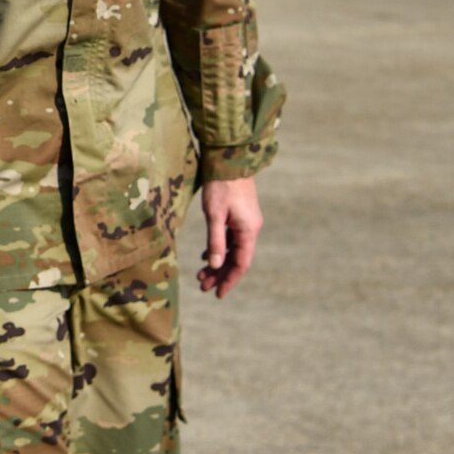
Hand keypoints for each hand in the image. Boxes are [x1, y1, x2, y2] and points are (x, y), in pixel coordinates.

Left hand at [196, 177, 262, 297]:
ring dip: (219, 261)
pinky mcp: (241, 214)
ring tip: (201, 274)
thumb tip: (216, 265)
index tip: (217, 294)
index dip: (229, 280)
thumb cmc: (220, 186)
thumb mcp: (215, 215)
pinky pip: (233, 238)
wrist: (230, 158)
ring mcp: (247, 221)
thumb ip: (216, 241)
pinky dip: (221, 248)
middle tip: (202, 286)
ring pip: (234, 249)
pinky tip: (207, 254)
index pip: (241, 264)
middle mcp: (252, 228)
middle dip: (220, 274)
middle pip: (237, 258)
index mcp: (248, 230)